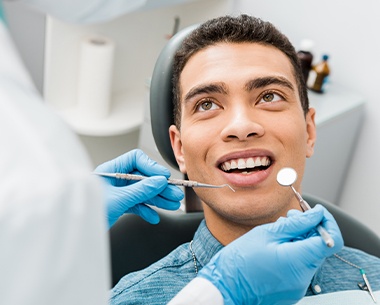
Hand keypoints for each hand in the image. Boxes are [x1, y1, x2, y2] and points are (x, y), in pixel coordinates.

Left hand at [94, 149, 183, 227]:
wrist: (76, 233)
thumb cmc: (87, 213)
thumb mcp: (118, 199)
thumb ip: (140, 190)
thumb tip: (159, 181)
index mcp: (110, 170)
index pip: (136, 160)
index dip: (151, 167)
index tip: (164, 177)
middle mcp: (114, 179)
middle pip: (143, 178)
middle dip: (159, 187)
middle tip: (174, 194)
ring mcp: (117, 193)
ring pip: (142, 192)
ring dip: (157, 199)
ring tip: (171, 204)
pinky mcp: (118, 205)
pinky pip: (136, 204)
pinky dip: (146, 210)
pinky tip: (154, 217)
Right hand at [198, 205, 342, 304]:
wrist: (225, 288)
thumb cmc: (240, 261)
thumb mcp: (266, 233)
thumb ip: (296, 224)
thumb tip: (316, 214)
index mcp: (298, 261)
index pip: (332, 240)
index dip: (327, 222)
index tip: (315, 212)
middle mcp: (303, 277)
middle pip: (319, 247)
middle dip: (308, 228)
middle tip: (289, 217)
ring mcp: (298, 286)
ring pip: (309, 256)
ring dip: (299, 240)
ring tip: (278, 232)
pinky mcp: (291, 290)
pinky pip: (299, 267)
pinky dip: (293, 253)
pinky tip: (275, 247)